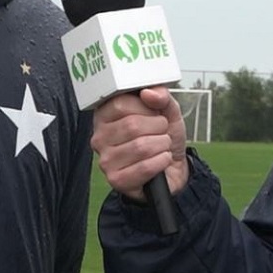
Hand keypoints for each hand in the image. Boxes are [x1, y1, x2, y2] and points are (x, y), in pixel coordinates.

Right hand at [90, 87, 188, 201]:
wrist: (172, 168)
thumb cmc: (162, 137)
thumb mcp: (167, 112)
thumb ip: (161, 97)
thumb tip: (149, 93)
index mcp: (105, 115)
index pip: (121, 104)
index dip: (146, 108)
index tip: (153, 113)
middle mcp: (99, 137)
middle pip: (132, 125)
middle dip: (158, 128)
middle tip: (161, 132)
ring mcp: (105, 160)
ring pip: (141, 146)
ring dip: (162, 146)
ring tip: (161, 147)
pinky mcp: (116, 179)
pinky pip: (145, 167)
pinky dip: (161, 162)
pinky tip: (161, 161)